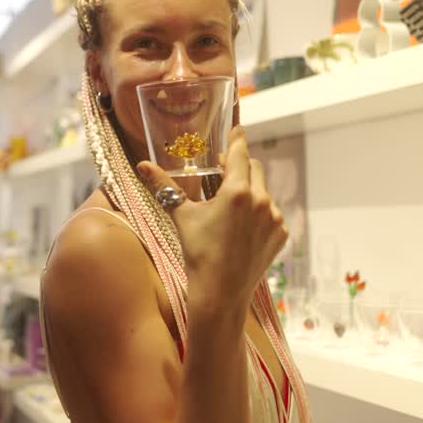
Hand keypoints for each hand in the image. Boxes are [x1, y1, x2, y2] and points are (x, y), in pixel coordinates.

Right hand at [137, 126, 287, 318]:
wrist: (221, 292)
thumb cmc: (198, 252)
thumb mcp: (181, 216)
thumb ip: (164, 187)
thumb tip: (141, 165)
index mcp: (236, 192)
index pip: (240, 153)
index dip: (237, 139)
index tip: (237, 129)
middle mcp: (261, 200)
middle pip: (254, 168)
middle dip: (241, 166)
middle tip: (224, 171)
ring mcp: (274, 218)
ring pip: (263, 192)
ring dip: (249, 192)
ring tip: (229, 209)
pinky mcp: (281, 233)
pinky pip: (271, 213)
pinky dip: (258, 214)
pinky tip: (241, 229)